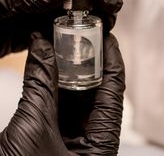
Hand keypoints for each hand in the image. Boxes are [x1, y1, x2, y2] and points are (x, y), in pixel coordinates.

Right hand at [0, 32, 124, 155]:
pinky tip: (48, 61)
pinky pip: (58, 102)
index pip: (114, 93)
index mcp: (100, 148)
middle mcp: (90, 141)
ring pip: (75, 95)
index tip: (107, 37)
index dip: (112, 61)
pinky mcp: (51, 136)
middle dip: (88, 61)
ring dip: (68, 69)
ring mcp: (70, 138)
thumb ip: (40, 84)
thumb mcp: (33, 129)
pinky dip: (52, 81)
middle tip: (81, 35)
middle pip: (96, 91)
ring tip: (64, 42)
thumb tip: (42, 46)